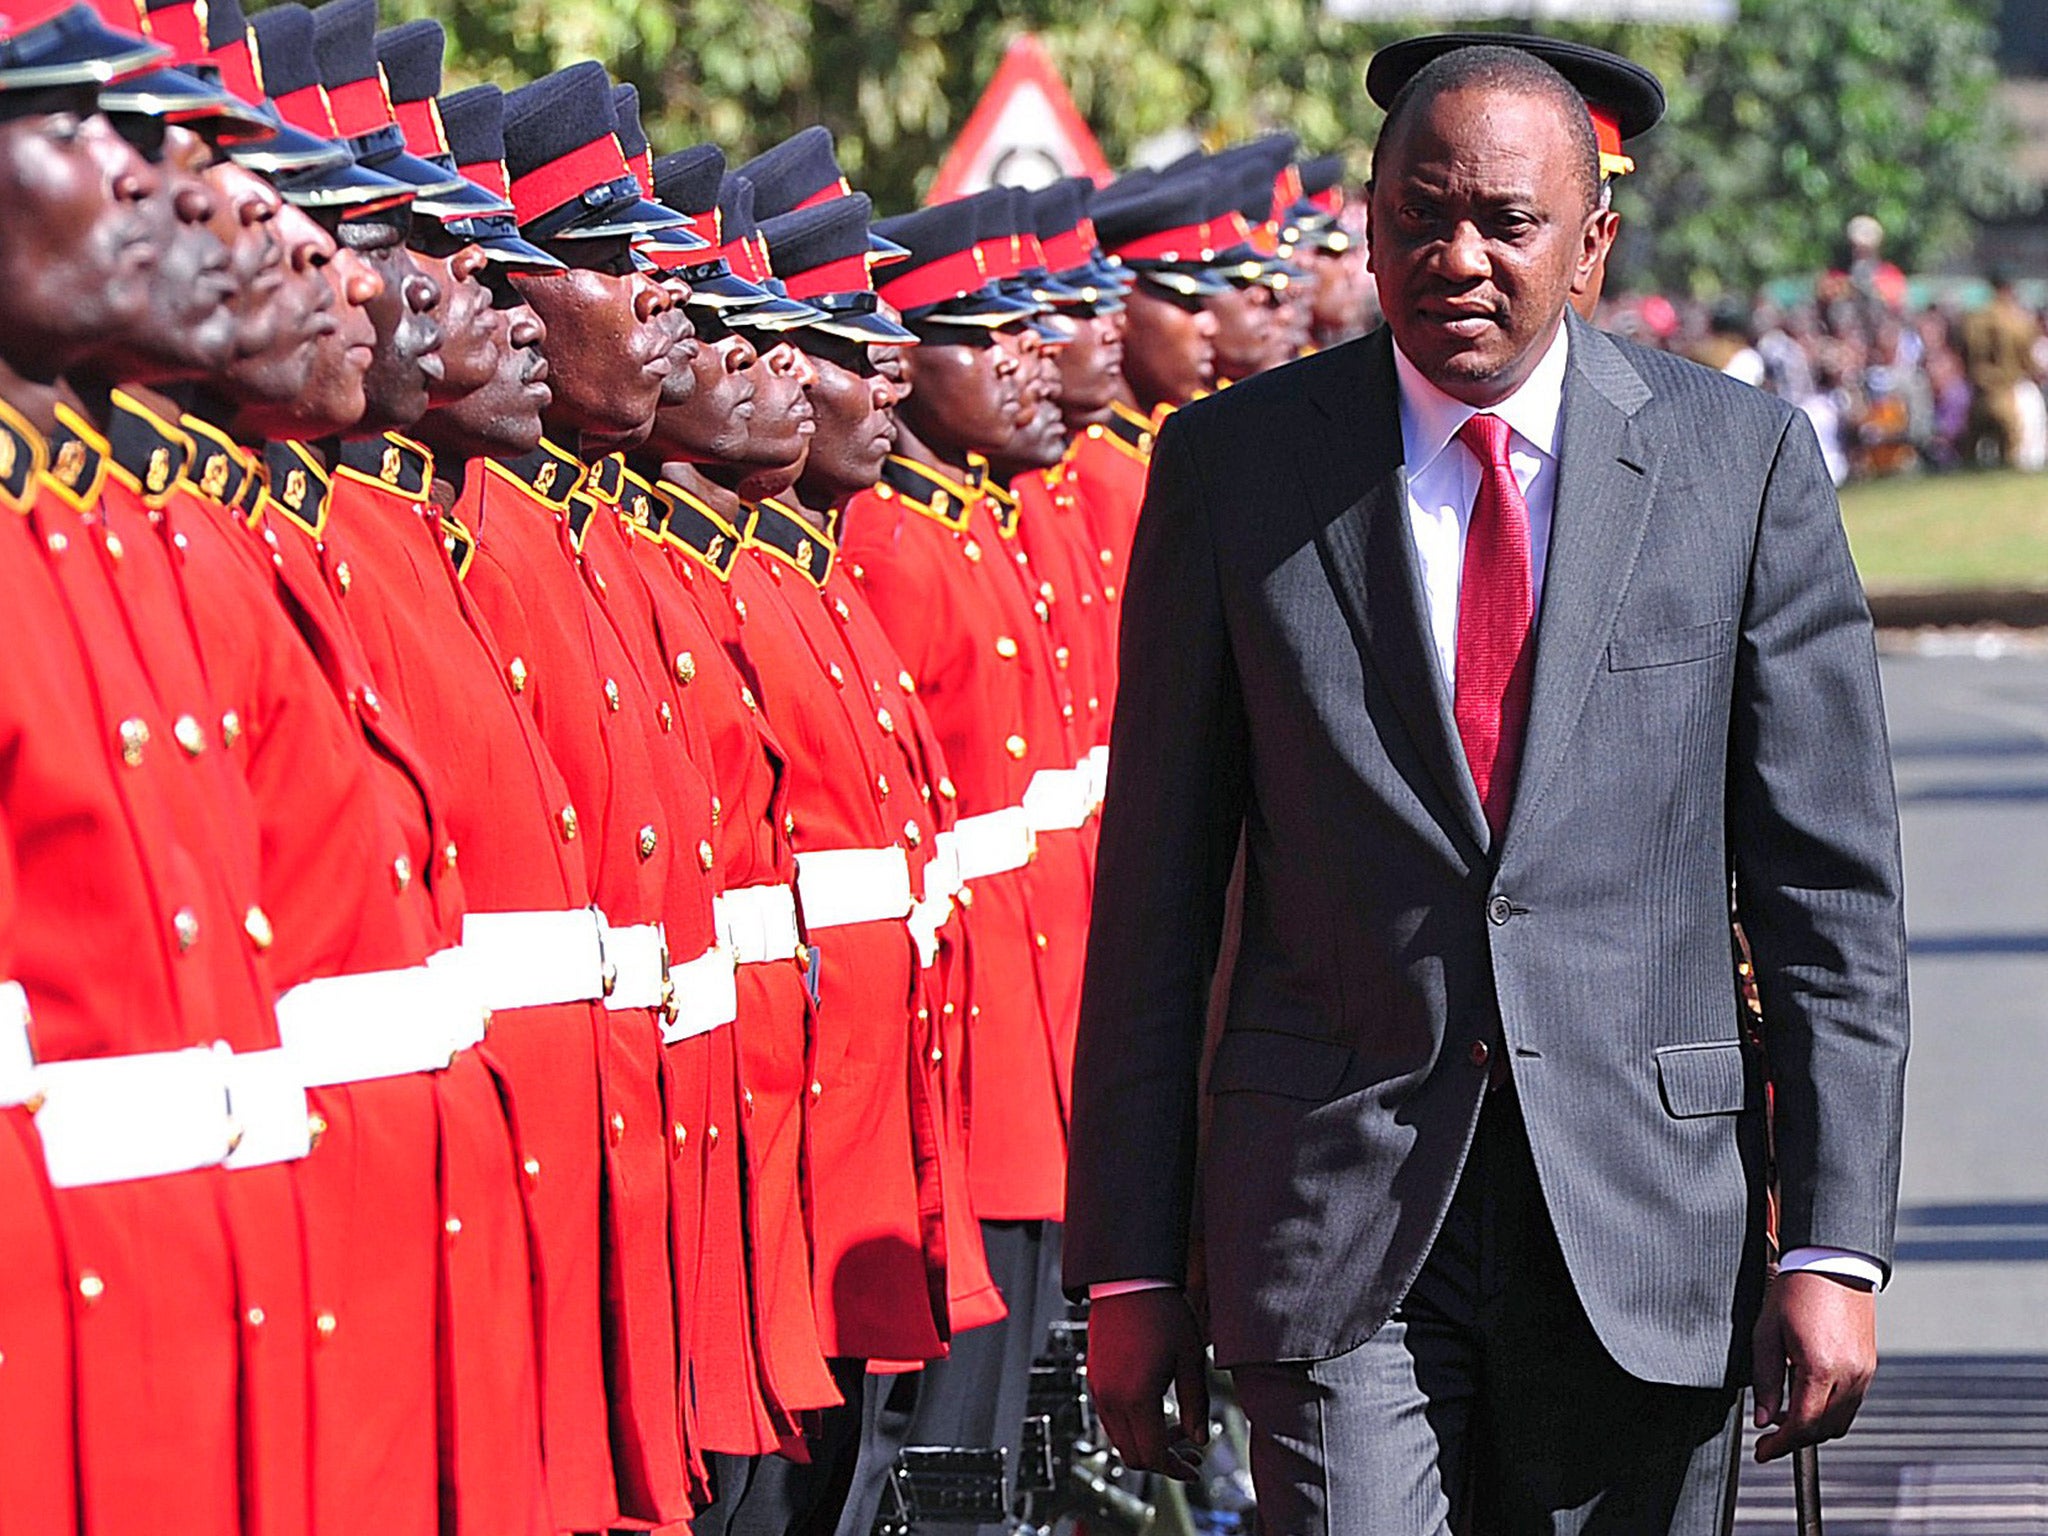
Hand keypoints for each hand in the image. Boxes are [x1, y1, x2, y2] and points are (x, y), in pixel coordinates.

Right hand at [1087, 1287, 1210, 1481]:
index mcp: (1136, 1398)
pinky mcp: (1095, 1377)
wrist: (1130, 1279)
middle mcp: (1111, 1398)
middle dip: (1163, 1460)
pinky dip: (1132, 1425)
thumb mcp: (1190, 1360)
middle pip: (1133, 1455)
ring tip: (1176, 1427)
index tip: (1194, 1468)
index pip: (1154, 1455)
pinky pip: (1110, 1418)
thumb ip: (1196, 1405)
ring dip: (1146, 1442)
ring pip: (1119, 1439)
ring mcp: (1099, 1388)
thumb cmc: (1163, 1313)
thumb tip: (1199, 1439)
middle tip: (1190, 1450)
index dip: (1176, 1470)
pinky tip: (1154, 1410)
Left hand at [1750, 1267, 1876, 1461]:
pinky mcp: (1870, 1365)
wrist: (1831, 1262)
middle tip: (1769, 1429)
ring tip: (1785, 1409)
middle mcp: (1849, 1375)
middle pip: (1824, 1429)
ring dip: (1814, 1424)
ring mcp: (1864, 1372)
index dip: (1780, 1444)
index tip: (1764, 1451)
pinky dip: (1830, 1409)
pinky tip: (1807, 1393)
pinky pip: (1852, 1403)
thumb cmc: (1796, 1291)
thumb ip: (1765, 1381)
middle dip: (1795, 1437)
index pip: (1803, 1425)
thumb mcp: (1767, 1334)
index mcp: (1821, 1368)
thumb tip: (1763, 1418)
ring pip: (1841, 1420)